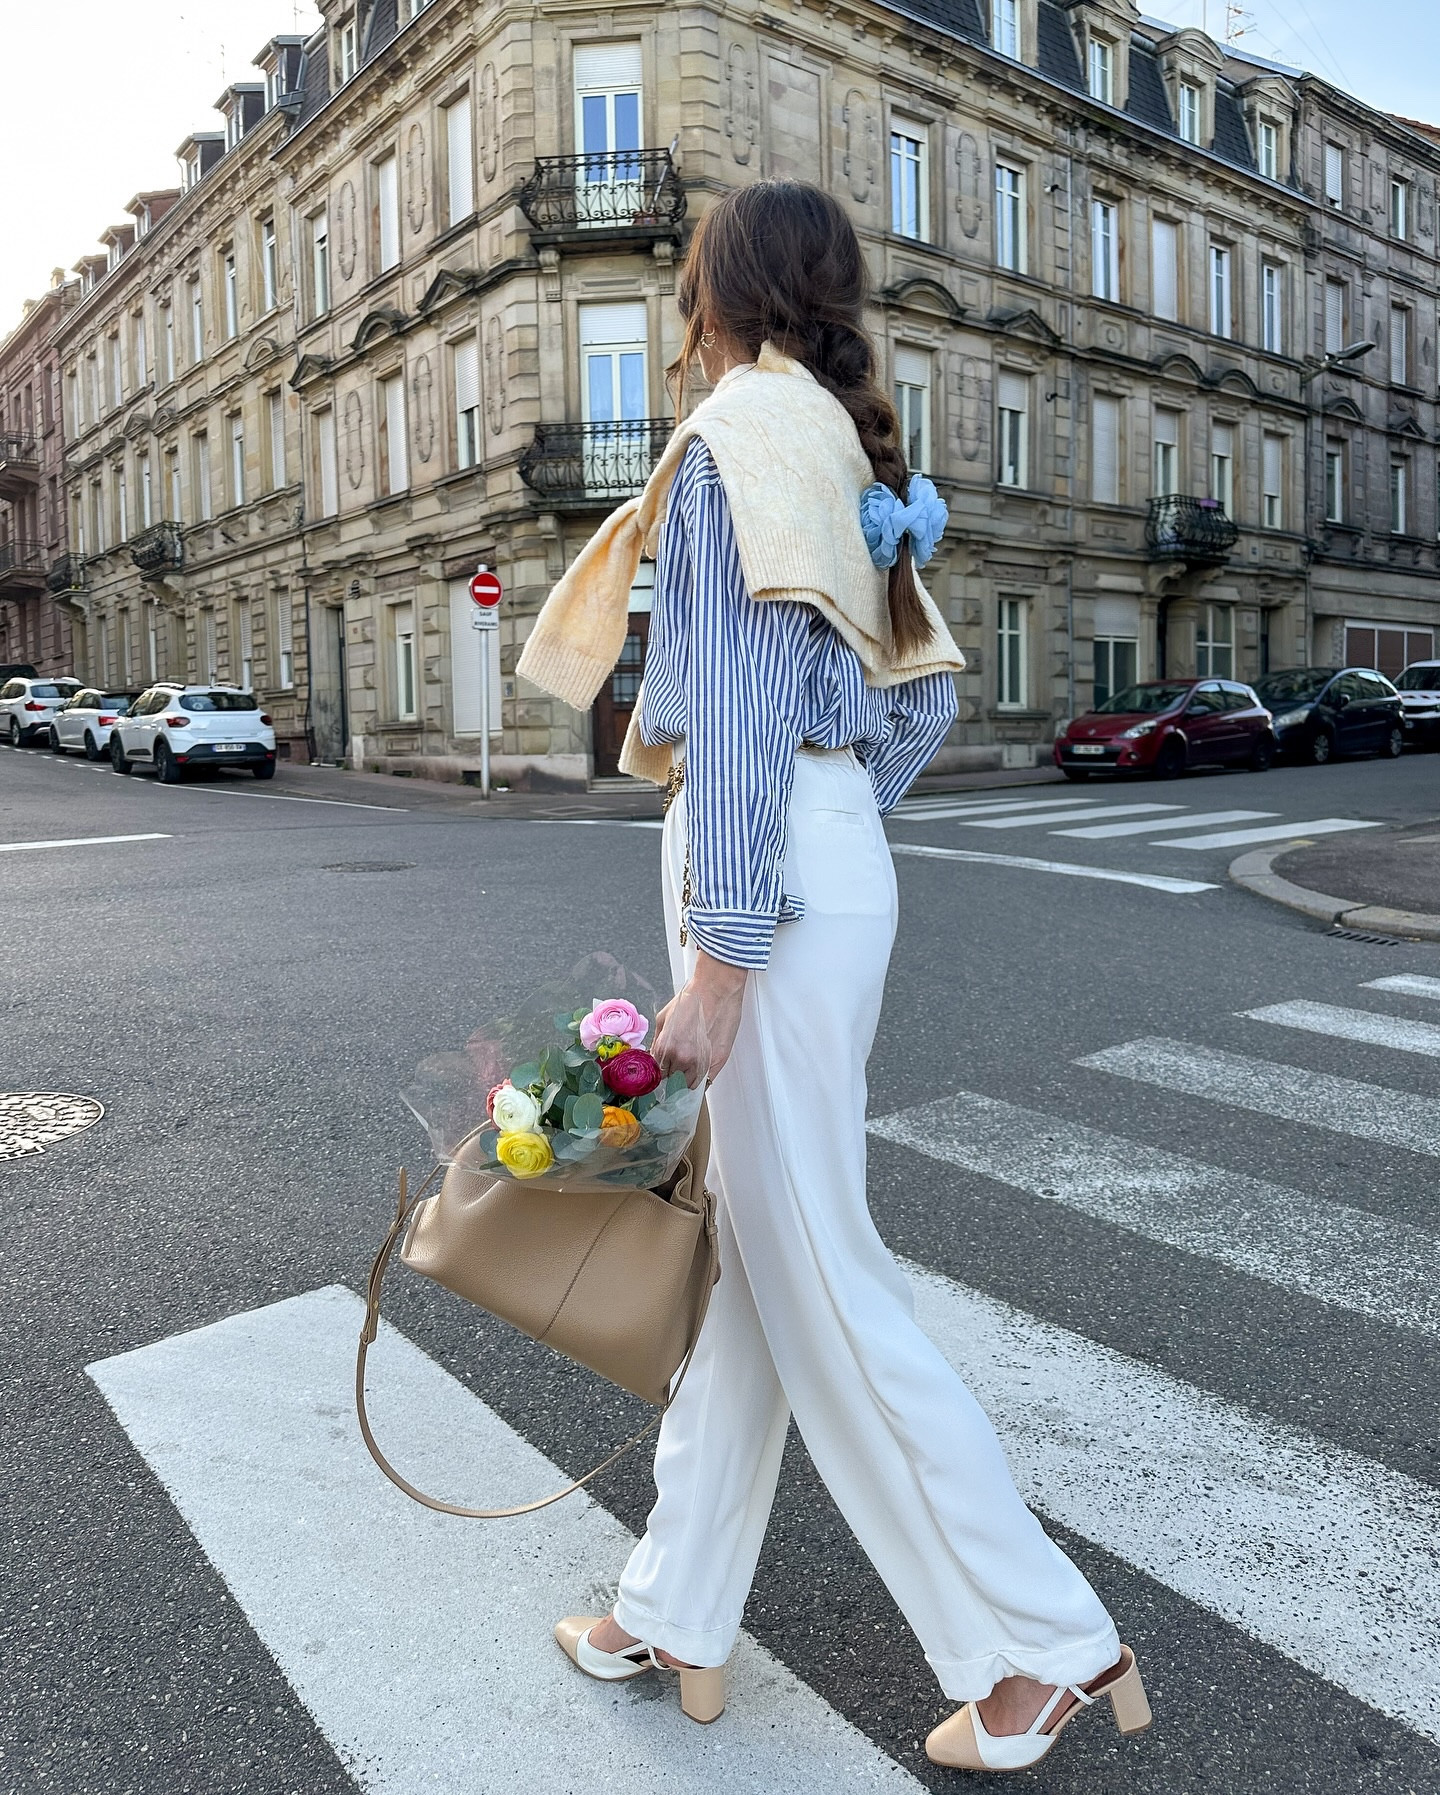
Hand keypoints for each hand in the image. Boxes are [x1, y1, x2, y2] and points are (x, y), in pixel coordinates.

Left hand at [653, 952, 748, 1086]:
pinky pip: (707, 1081)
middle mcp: (682, 1058)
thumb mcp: (663, 1018)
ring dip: (688, 1078)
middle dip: (674, 1074)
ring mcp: (701, 1062)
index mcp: (665, 1047)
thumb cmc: (693, 999)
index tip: (665, 1070)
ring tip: (691, 1064)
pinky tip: (701, 1067)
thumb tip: (655, 1055)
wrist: (715, 989)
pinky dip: (703, 1077)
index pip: (658, 1073)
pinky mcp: (718, 1061)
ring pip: (690, 1084)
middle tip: (678, 1064)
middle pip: (673, 1080)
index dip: (662, 1071)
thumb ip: (657, 1041)